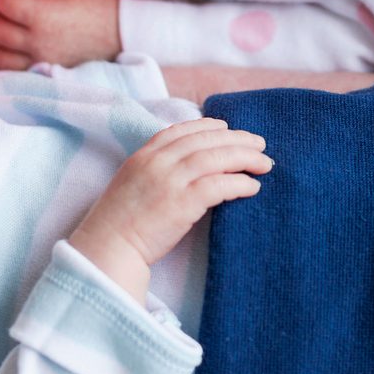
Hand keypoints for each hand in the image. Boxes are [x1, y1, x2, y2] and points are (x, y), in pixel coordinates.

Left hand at [0, 0, 122, 69]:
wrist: (121, 37)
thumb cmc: (96, 7)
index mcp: (45, 18)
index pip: (6, 1)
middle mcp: (37, 44)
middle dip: (0, 7)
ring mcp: (37, 62)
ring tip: (11, 21)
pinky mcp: (39, 73)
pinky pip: (6, 67)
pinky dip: (3, 52)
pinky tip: (13, 42)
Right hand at [69, 117, 271, 298]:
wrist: (108, 247)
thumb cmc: (119, 222)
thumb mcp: (132, 182)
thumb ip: (155, 169)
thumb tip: (187, 169)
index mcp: (144, 155)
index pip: (183, 130)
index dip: (209, 126)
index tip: (228, 128)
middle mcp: (158, 162)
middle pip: (206, 140)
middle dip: (237, 139)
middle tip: (260, 144)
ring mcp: (170, 181)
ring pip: (216, 157)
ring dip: (246, 158)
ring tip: (265, 163)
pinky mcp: (182, 203)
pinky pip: (219, 185)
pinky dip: (239, 182)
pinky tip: (252, 187)